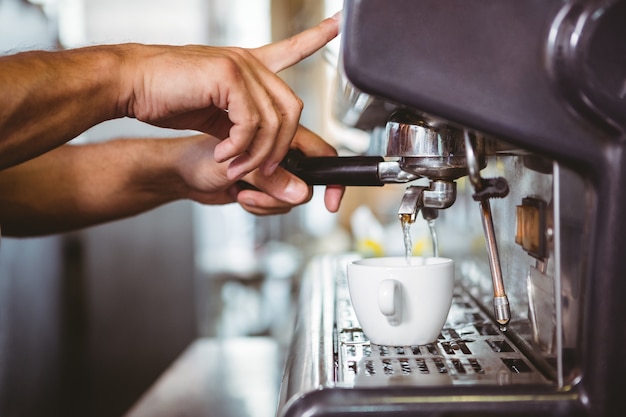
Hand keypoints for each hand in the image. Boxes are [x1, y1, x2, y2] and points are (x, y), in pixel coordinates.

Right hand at [125, 13, 340, 181]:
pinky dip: (240, 146)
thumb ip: (244, 136)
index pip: (291, 50)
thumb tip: (267, 163)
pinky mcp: (227, 75)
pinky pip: (251, 122)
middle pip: (292, 110)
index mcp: (248, 67)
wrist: (130, 84)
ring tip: (236, 165)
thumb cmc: (167, 97)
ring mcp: (240, 66)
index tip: (338, 23)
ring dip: (258, 153)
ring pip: (275, 120)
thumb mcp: (215, 121)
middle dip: (282, 148)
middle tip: (262, 169)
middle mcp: (249, 63)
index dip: (316, 37)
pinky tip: (222, 152)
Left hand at [177, 126, 343, 214]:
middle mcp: (280, 152)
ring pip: (290, 199)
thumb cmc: (197, 155)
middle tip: (257, 189)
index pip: (320, 154)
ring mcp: (272, 172)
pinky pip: (275, 206)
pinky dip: (259, 207)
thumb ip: (272, 180)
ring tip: (242, 190)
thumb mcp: (238, 167)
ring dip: (266, 202)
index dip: (332, 178)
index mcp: (280, 134)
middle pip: (305, 184)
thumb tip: (300, 191)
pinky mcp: (263, 188)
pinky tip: (240, 195)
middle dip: (281, 194)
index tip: (332, 200)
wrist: (180, 174)